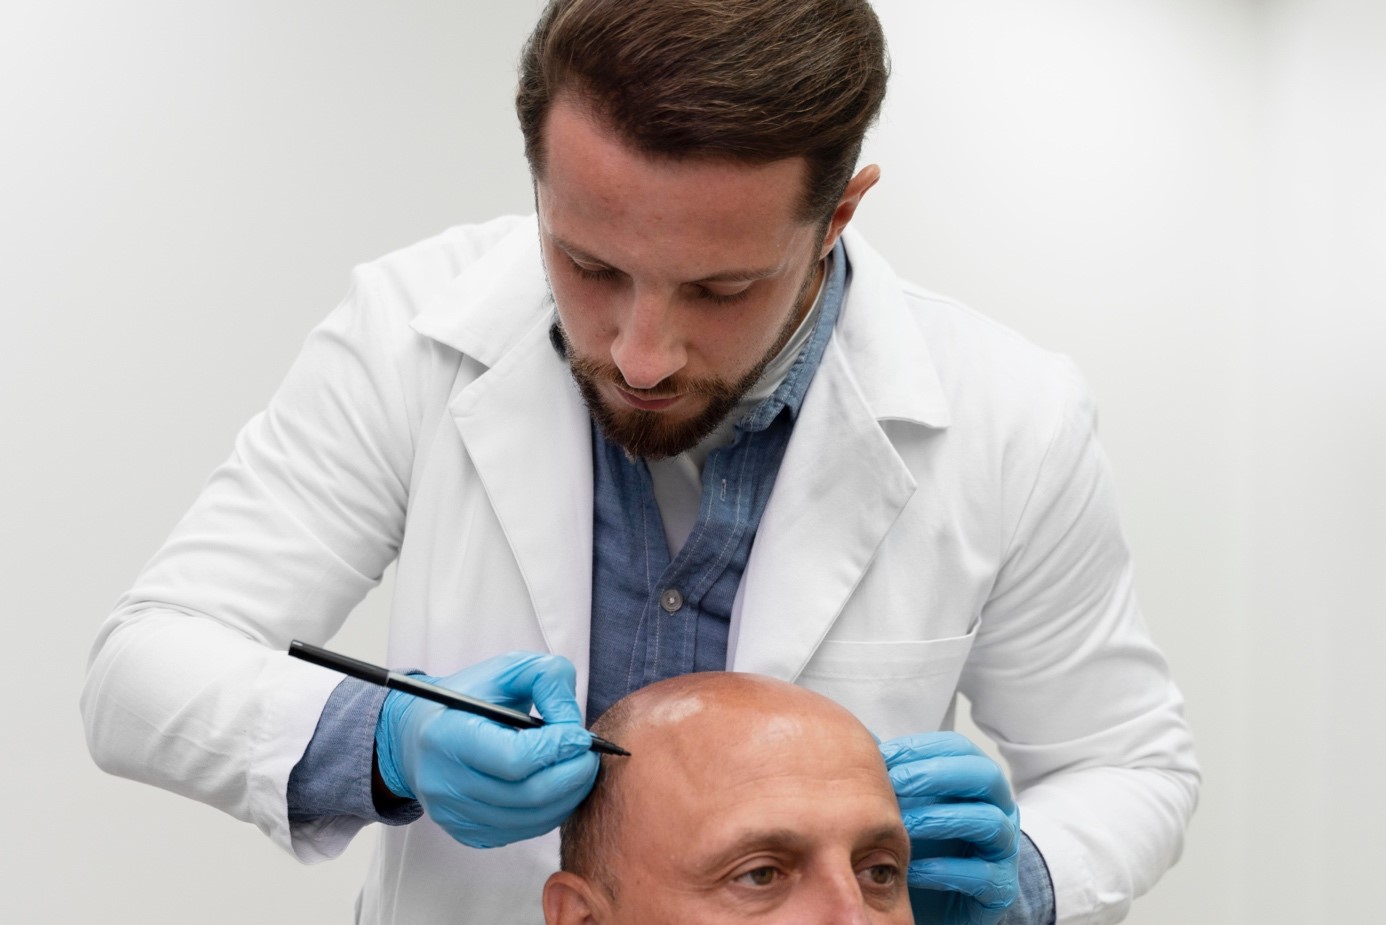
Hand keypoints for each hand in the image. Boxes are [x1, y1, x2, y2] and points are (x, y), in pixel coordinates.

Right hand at [374, 651, 598, 848]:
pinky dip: (550, 812)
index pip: (513, 758)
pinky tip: (556, 788)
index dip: (556, 749)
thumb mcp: (506, 670)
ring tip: (579, 770)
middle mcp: (443, 781)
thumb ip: (546, 679)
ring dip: (567, 796)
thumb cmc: (470, 697)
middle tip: (591, 756)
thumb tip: (573, 724)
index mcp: (447, 735)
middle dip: (572, 776)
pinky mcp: (465, 832)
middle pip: (526, 795)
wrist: (420, 734)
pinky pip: (521, 833)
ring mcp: (453, 813)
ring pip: (529, 819)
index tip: (581, 736)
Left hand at [880, 732, 1019, 924]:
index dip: (921, 747)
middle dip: (936, 774)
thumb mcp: (909, 804)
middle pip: (984, 775)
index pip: (959, 748)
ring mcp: (1005, 847)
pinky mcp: (1002, 887)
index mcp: (978, 780)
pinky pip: (982, 875)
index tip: (884, 756)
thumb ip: (893, 776)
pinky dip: (944, 871)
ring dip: (940, 819)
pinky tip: (913, 870)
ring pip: (988, 821)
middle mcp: (1000, 808)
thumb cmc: (926, 843)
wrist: (947, 899)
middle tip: (895, 783)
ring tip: (903, 825)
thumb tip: (864, 741)